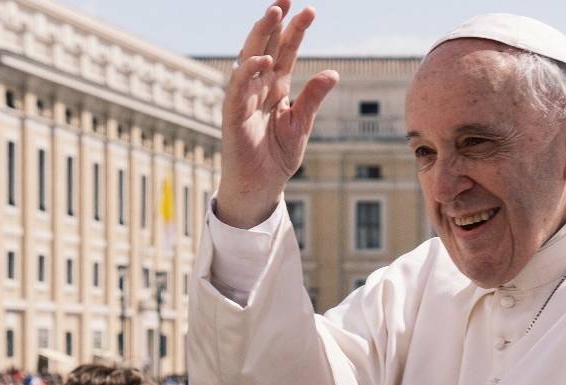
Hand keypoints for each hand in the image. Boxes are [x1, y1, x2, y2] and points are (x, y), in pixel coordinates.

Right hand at [216, 0, 338, 226]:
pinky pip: (239, 89)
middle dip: (275, 22)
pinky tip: (263, 59)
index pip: (286, 52)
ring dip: (261, 36)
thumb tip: (332, 72)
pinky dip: (249, 73)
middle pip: (266, 47)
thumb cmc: (277, 156)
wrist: (260, 187)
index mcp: (277, 88)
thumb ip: (314, 98)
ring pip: (250, 59)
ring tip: (274, 13)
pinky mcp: (233, 115)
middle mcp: (259, 88)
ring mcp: (244, 99)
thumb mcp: (301, 124)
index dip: (295, 31)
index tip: (309, 10)